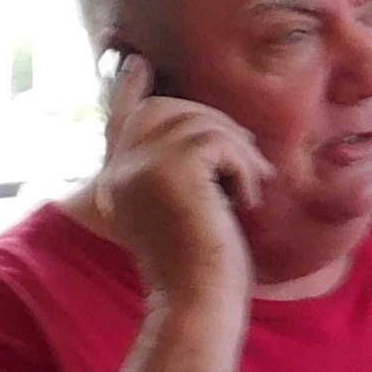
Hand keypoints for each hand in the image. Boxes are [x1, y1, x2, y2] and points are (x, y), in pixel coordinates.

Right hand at [93, 52, 272, 301]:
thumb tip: (220, 139)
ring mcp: (139, 167)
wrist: (199, 307)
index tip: (137, 65)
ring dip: (240, 152)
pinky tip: (247, 202)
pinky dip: (244, 168)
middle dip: (213, 122)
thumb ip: (187, 179)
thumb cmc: (207, 276)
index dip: (129, 92)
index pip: (119, 123)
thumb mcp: (192, 218)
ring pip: (198, 122)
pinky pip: (218, 141)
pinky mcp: (168, 169)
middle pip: (165, 111)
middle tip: (250, 153)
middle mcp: (120, 171)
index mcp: (119, 184)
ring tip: (253, 189)